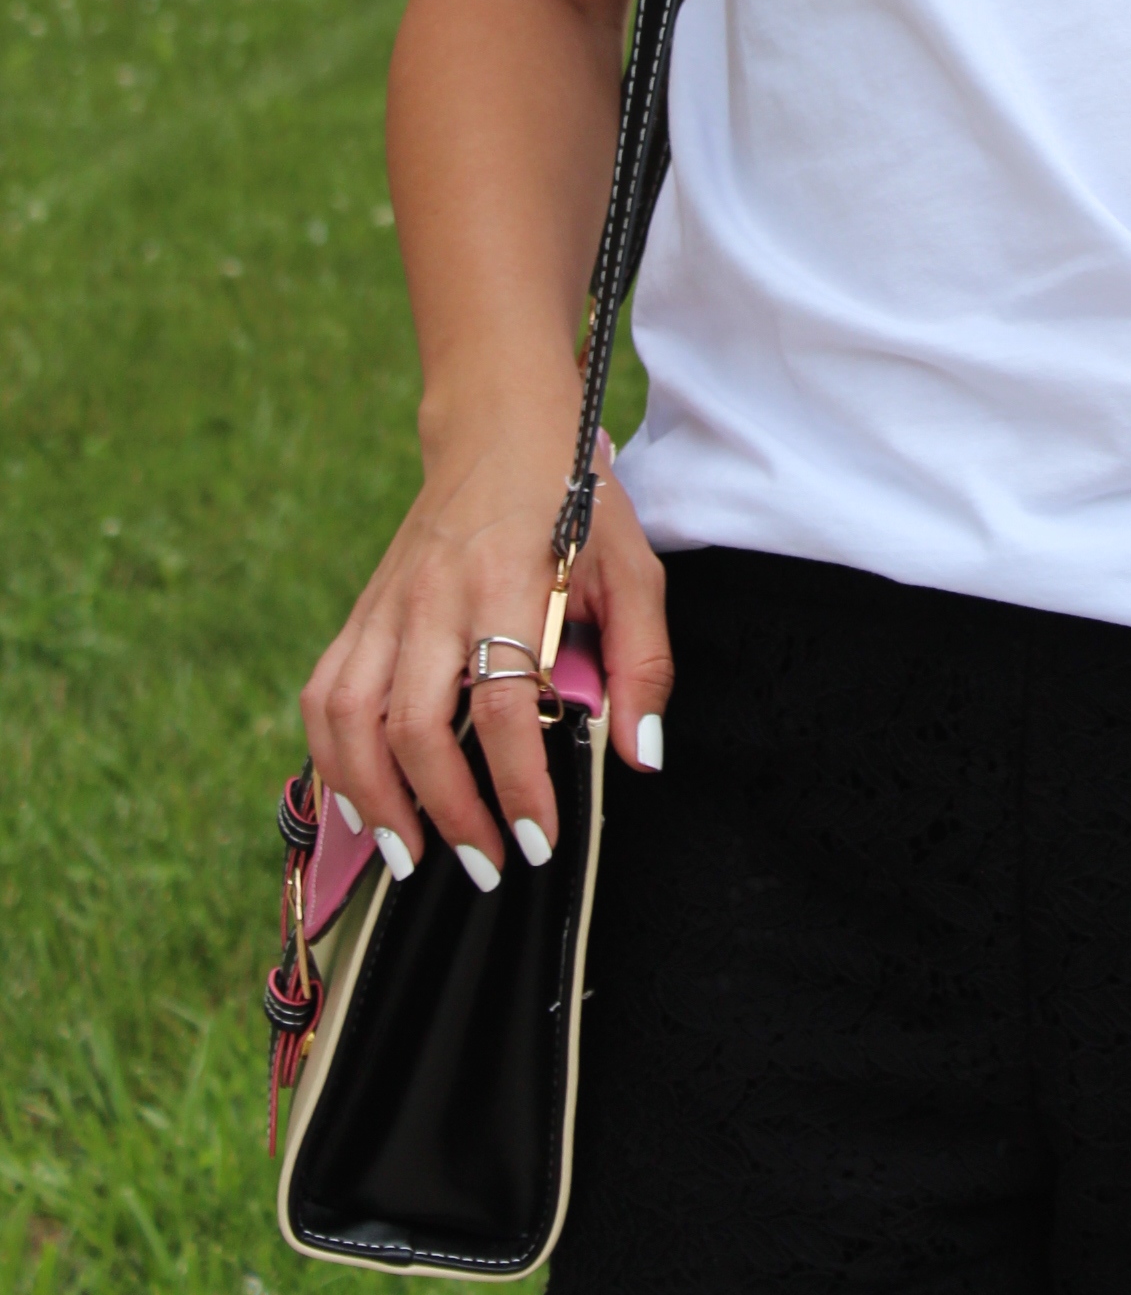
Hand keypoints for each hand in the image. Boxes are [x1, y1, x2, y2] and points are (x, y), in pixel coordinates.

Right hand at [300, 412, 671, 889]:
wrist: (499, 427)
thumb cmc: (574, 500)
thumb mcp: (633, 566)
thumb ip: (642, 662)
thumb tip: (639, 756)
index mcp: (506, 581)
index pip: (501, 702)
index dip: (517, 782)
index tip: (539, 839)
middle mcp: (433, 596)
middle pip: (414, 724)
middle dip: (446, 811)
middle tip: (486, 867)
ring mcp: (386, 603)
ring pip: (350, 717)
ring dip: (373, 797)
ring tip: (411, 854)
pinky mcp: (362, 611)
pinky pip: (325, 694)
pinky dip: (332, 758)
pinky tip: (363, 801)